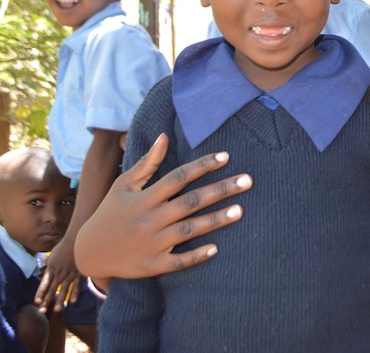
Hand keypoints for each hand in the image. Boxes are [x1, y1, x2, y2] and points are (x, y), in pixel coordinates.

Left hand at [34, 236, 80, 313]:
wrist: (77, 238)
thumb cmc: (65, 245)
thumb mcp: (54, 252)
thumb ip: (49, 259)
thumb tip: (44, 260)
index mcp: (52, 268)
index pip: (44, 283)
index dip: (40, 293)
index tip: (37, 302)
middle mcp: (60, 272)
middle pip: (52, 289)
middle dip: (47, 301)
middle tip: (42, 311)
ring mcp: (70, 273)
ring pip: (64, 289)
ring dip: (60, 300)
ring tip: (57, 310)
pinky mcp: (79, 272)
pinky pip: (77, 284)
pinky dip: (75, 293)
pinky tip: (73, 301)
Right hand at [73, 134, 251, 280]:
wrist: (88, 253)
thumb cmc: (111, 213)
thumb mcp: (123, 186)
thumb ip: (146, 163)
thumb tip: (164, 137)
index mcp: (144, 198)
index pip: (178, 177)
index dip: (202, 166)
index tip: (225, 156)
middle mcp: (149, 219)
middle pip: (190, 202)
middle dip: (220, 190)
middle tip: (247, 181)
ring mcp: (152, 243)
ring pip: (189, 230)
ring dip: (215, 220)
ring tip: (240, 210)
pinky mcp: (152, 265)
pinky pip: (178, 261)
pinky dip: (196, 256)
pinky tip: (216, 248)